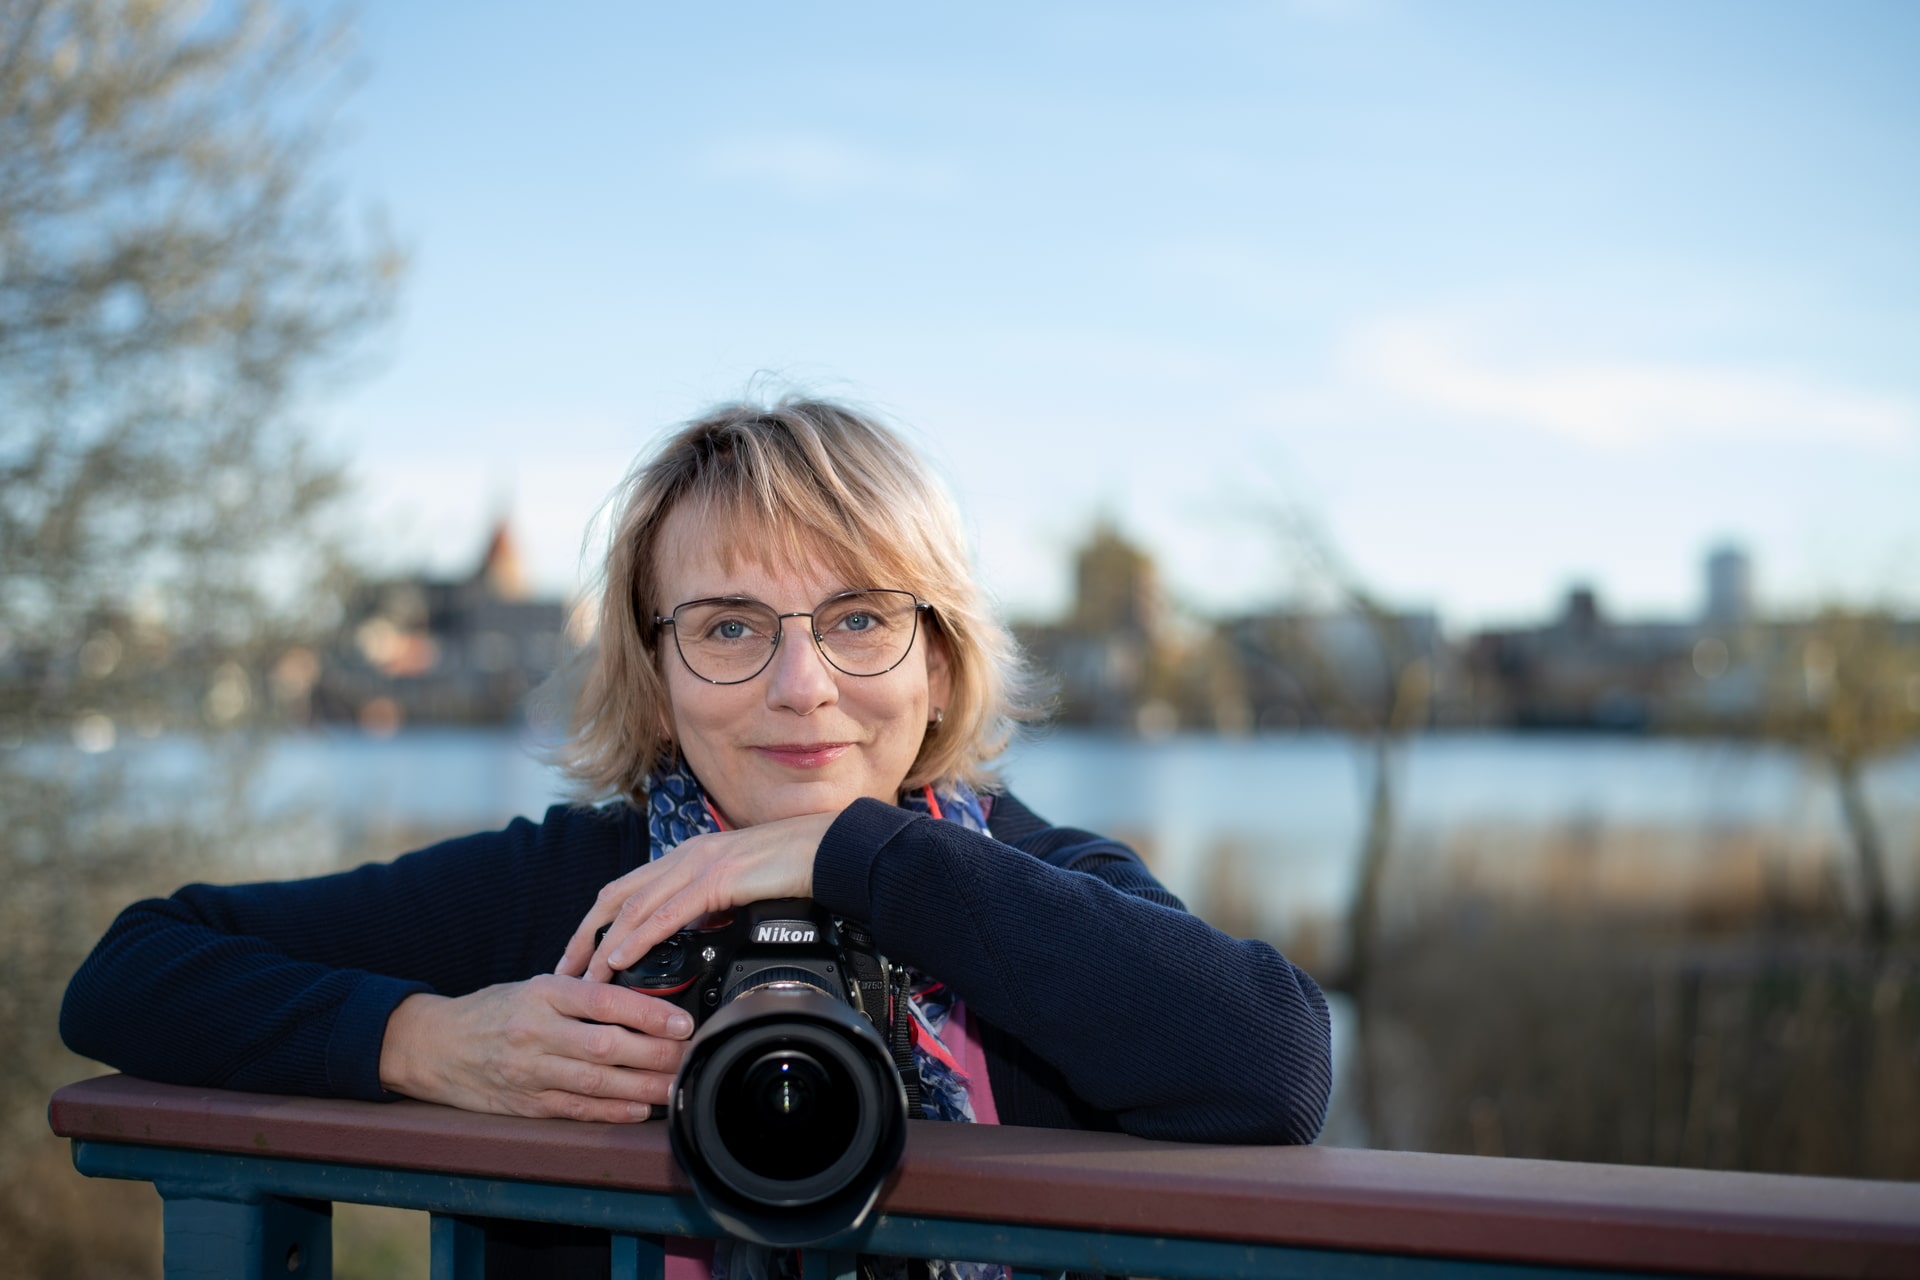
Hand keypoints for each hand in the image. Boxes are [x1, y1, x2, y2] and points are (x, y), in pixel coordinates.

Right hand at [378, 976, 693, 1121]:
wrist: (434, 1045)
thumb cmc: (494, 1011)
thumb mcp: (535, 987)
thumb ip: (581, 993)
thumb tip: (641, 1001)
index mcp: (543, 994)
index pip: (605, 1001)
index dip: (649, 1013)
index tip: (682, 1021)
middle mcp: (536, 1032)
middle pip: (607, 1046)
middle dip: (656, 1054)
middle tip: (690, 1055)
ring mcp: (529, 1072)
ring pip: (597, 1083)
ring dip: (643, 1088)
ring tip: (676, 1085)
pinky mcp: (525, 1104)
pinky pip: (576, 1110)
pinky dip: (611, 1112)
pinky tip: (639, 1109)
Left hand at [555, 810, 836, 983]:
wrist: (829, 850)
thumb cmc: (795, 867)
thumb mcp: (741, 887)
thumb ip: (715, 904)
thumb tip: (700, 929)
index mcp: (689, 856)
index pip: (629, 888)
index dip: (599, 921)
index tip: (582, 953)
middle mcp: (686, 856)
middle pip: (617, 896)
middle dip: (585, 935)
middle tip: (565, 970)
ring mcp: (700, 865)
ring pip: (634, 907)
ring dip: (604, 945)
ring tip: (586, 978)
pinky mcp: (718, 879)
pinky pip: (666, 914)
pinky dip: (637, 938)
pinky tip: (620, 958)